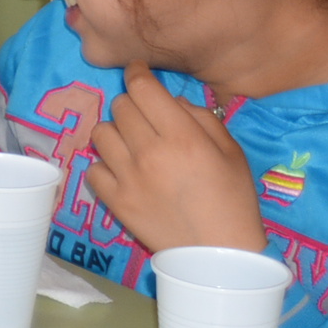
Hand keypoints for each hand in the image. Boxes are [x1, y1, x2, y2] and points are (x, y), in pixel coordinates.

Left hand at [82, 64, 262, 252]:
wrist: (218, 254)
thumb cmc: (233, 199)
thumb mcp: (231, 151)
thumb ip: (200, 118)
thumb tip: (170, 100)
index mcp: (182, 137)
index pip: (143, 88)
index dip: (138, 73)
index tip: (138, 73)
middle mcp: (149, 152)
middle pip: (120, 106)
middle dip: (132, 104)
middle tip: (146, 118)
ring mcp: (128, 177)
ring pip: (101, 132)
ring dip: (116, 132)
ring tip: (133, 145)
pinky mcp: (115, 201)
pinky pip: (94, 168)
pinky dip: (106, 166)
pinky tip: (124, 172)